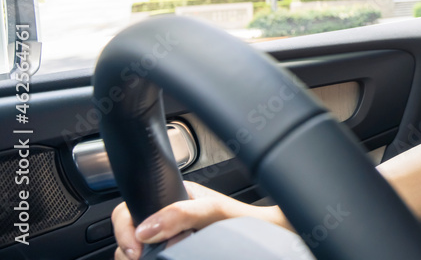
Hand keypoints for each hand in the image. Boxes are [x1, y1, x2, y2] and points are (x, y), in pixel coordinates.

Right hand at [111, 180, 267, 258]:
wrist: (264, 239)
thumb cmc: (244, 220)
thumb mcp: (212, 211)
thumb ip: (180, 213)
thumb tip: (146, 228)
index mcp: (173, 197)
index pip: (132, 208)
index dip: (126, 227)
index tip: (133, 246)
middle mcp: (167, 217)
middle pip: (129, 232)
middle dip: (129, 246)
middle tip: (142, 256)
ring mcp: (169, 239)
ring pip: (135, 250)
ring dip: (140, 256)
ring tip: (158, 258)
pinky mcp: (173, 253)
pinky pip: (151, 258)